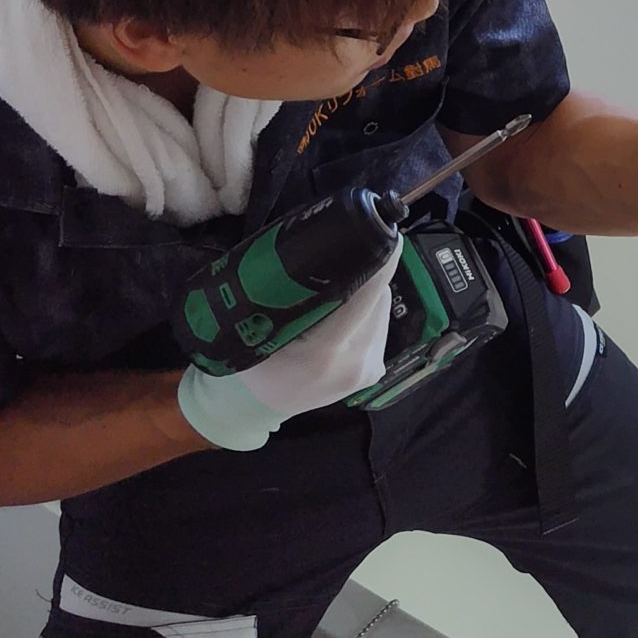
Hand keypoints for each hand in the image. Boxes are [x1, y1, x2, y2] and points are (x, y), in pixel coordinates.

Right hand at [176, 243, 399, 450]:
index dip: (378, 261)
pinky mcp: (375, 372)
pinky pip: (379, 325)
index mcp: (323, 352)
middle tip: (350, 248)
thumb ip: (285, 294)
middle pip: (377, 299)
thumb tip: (314, 246)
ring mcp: (368, 370)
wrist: (259, 408)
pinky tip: (347, 308)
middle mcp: (354, 362)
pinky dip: (368, 310)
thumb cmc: (254, 362)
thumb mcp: (259, 325)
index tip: (383, 229)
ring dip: (369, 291)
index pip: (364, 296)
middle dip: (368, 271)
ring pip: (381, 310)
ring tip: (344, 280)